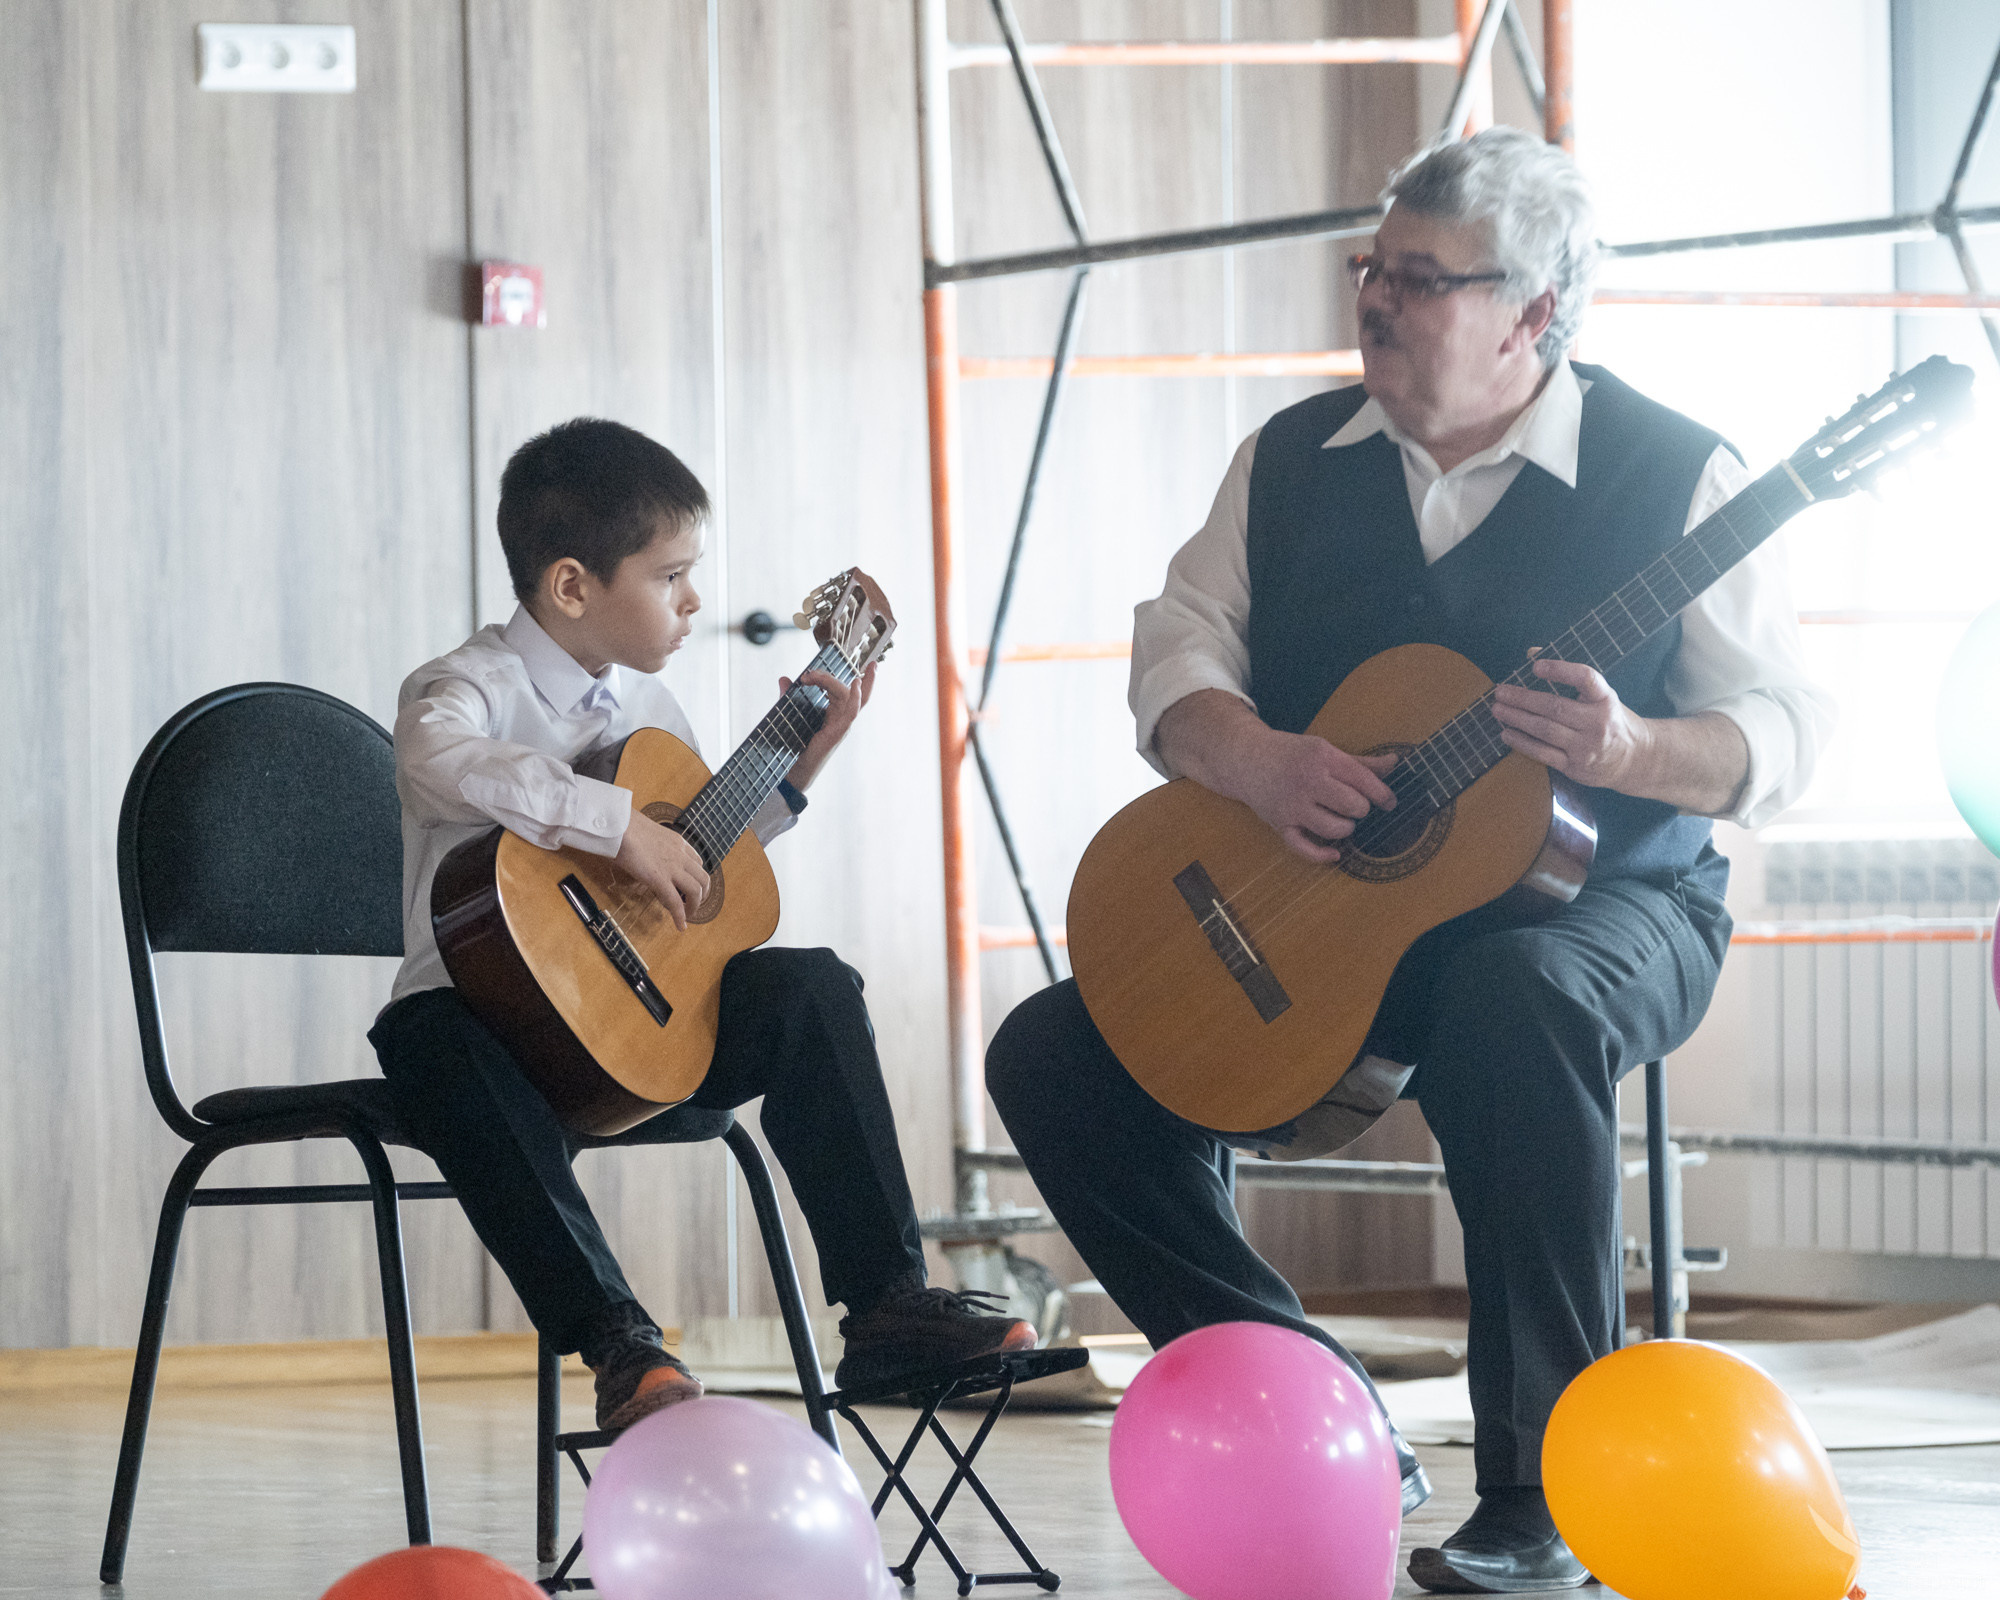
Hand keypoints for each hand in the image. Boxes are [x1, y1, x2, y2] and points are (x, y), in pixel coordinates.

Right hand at [613, 811, 710, 930]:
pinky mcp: (659, 879)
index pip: (696, 861)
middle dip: (702, 894)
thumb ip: (648, 842)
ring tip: (687, 916)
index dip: (695, 876)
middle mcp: (680, 854)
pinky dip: (680, 916)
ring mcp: (672, 867)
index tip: (687, 885)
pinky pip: (675, 902)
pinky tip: (680, 926)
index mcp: (677, 841)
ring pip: (695, 891)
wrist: (617, 824)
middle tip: (692, 904)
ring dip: (694, 906)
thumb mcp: (644, 830)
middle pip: (703, 878)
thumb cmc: (623, 824)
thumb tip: (636, 848)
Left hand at [785, 662, 876, 790]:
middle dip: (838, 676)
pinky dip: (856, 697)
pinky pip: (853, 712)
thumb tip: (784, 679)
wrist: (793, 770)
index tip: (808, 673)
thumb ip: (789, 696)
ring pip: (849, 696)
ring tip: (816, 675)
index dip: (828, 677)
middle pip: (848, 690)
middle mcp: (841, 718)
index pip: (841, 690)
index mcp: (834, 714)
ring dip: (833, 682)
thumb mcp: (792, 715)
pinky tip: (855, 683)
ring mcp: (842, 724)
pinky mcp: (839, 731)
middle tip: (817, 668)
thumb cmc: (795, 746)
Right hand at [1233, 727, 1399, 865]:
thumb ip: (1360, 761)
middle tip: (1354, 805)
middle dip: (1361, 808)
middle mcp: (1307, 781)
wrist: (1246, 759)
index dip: (1383, 794)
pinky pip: (1304, 849)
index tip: (1389, 802)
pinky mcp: (1280, 824)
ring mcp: (1292, 805)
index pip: (1363, 780)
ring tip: (1341, 819)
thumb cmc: (1291, 754)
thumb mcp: (1324, 749)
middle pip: (1353, 805)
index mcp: (1322, 757)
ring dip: (1346, 828)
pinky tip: (1335, 853)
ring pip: (1335, 828)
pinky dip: (1323, 856)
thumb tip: (1395, 763)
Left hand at [1491, 655, 1653, 789]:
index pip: (1586, 679)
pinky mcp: (1575, 766)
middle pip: (1555, 707)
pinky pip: (1543, 753)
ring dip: (1517, 719)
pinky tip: (1506, 733)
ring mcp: (1587, 747)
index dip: (1561, 670)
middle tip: (1500, 691)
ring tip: (1497, 709)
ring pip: (1545, 730)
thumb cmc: (1609, 720)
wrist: (1635, 758)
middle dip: (1523, 699)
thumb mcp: (1600, 696)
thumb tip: (1531, 653)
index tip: (1535, 665)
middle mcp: (1598, 723)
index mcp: (1605, 699)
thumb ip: (1569, 677)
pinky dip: (1522, 742)